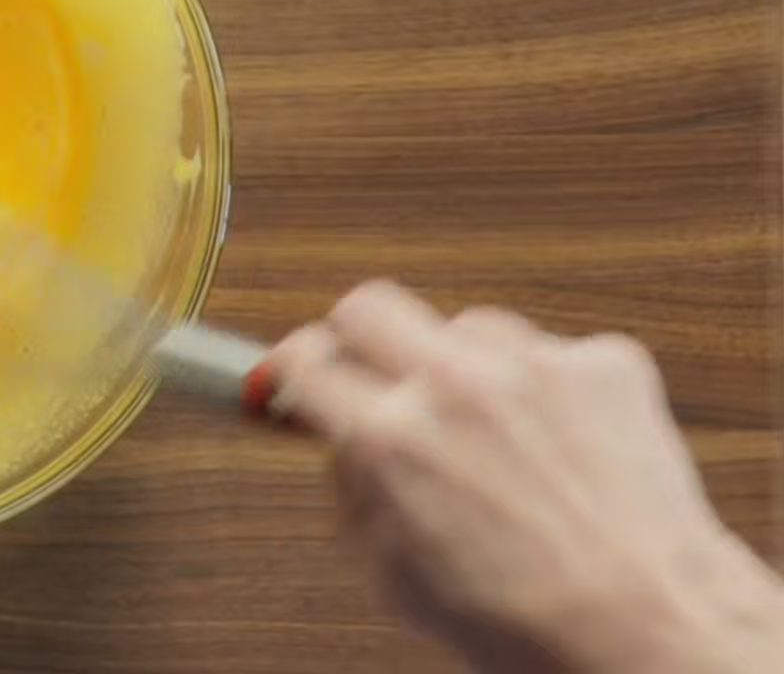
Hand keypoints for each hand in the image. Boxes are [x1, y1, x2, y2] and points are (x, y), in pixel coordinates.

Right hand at [269, 281, 783, 673]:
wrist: (647, 628)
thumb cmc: (528, 623)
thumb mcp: (392, 573)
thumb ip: (354, 490)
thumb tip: (334, 439)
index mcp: (389, 441)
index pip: (304, 363)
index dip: (287, 369)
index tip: (291, 372)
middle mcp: (453, 388)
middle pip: (368, 307)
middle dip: (354, 336)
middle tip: (366, 366)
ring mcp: (532, 366)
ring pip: (465, 324)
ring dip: (462, 365)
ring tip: (490, 426)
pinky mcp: (602, 363)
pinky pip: (548, 349)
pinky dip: (543, 387)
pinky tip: (555, 438)